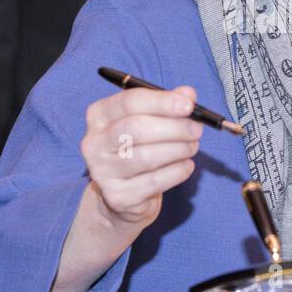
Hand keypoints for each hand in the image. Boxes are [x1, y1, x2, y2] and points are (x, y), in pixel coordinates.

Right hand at [81, 84, 201, 229]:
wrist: (122, 195)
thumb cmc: (137, 148)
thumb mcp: (149, 121)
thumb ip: (167, 105)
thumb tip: (188, 94)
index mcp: (99, 116)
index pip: (129, 102)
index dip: (162, 102)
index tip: (188, 105)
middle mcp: (94, 143)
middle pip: (136, 129)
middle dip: (173, 127)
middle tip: (196, 129)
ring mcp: (102, 172)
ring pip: (146, 157)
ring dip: (178, 149)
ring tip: (192, 146)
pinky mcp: (117, 196)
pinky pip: (154, 181)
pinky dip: (177, 171)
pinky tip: (186, 165)